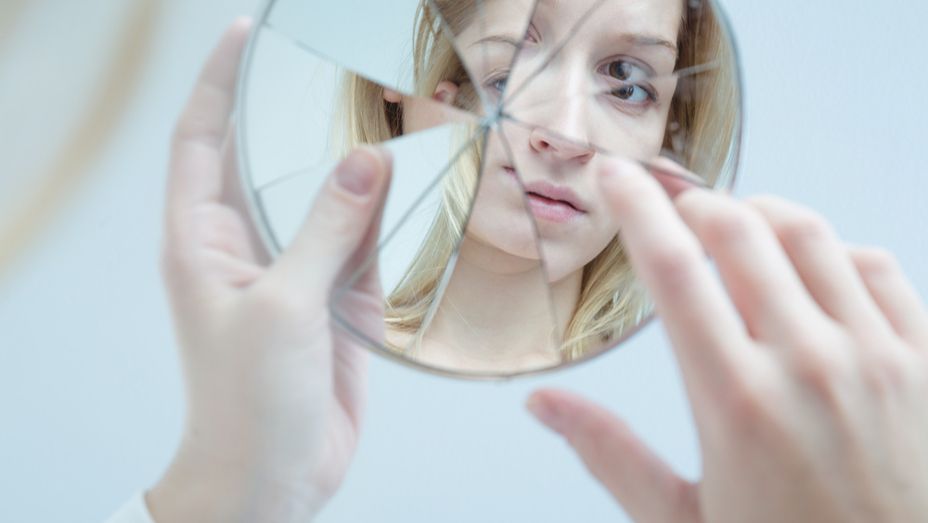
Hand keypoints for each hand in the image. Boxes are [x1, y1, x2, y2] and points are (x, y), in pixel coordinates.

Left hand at [147, 19, 391, 521]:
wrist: (272, 476)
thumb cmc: (247, 402)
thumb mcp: (284, 305)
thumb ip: (325, 229)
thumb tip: (365, 161)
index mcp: (202, 242)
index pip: (200, 140)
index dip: (217, 82)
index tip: (246, 34)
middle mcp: (242, 250)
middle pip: (265, 165)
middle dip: (295, 119)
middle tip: (337, 73)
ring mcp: (288, 275)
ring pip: (318, 205)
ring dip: (348, 174)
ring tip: (386, 127)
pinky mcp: (327, 302)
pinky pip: (353, 247)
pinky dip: (378, 224)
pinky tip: (406, 200)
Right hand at [527, 159, 927, 522]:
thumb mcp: (680, 521)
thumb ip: (609, 454)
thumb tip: (542, 404)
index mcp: (735, 401)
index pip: (671, 269)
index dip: (635, 206)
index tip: (614, 175)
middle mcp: (808, 364)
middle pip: (740, 231)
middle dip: (694, 201)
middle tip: (670, 203)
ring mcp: (877, 358)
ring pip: (811, 235)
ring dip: (761, 213)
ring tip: (735, 225)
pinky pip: (880, 267)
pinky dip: (835, 248)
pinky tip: (813, 266)